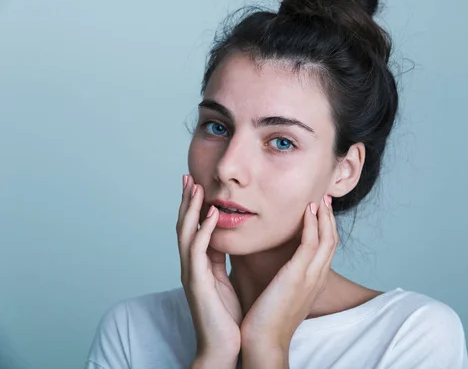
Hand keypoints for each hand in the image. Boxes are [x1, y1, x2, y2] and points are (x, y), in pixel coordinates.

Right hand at [177, 175, 241, 364]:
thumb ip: (220, 261)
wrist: (223, 347)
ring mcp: (191, 274)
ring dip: (191, 209)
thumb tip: (224, 240)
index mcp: (199, 265)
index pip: (193, 229)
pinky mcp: (197, 283)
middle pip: (184, 226)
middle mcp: (191, 266)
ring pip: (186, 234)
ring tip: (197, 186)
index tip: (197, 184)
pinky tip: (211, 215)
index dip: (194, 207)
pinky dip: (203, 231)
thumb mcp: (224, 281)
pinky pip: (198, 251)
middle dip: (186, 201)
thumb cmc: (225, 316)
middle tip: (188, 177)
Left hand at [240, 195, 337, 364]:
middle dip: (329, 217)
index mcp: (314, 282)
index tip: (320, 210)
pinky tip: (307, 211)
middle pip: (332, 240)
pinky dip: (311, 224)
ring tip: (319, 198)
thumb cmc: (266, 321)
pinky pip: (310, 242)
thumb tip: (274, 267)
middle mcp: (317, 278)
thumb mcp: (281, 295)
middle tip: (326, 198)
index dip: (326, 227)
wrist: (263, 342)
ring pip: (326, 238)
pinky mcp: (298, 275)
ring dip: (323, 215)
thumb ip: (284, 279)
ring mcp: (310, 276)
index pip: (326, 248)